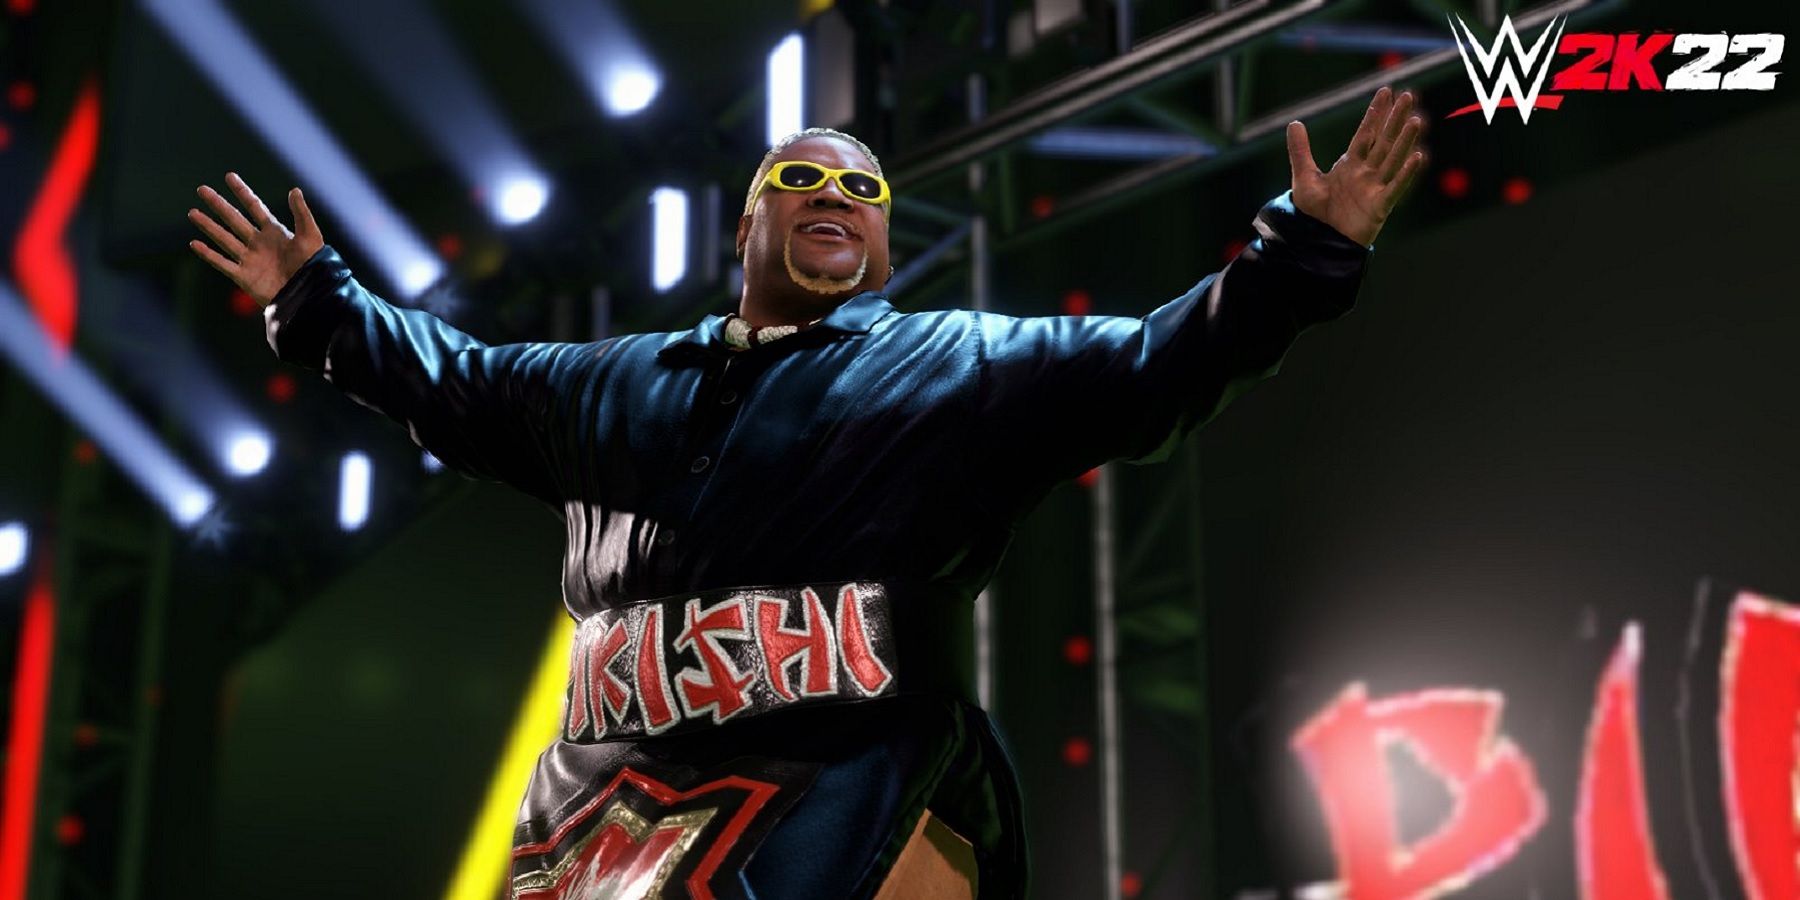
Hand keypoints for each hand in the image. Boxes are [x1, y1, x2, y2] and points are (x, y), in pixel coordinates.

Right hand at [187, 172, 324, 306]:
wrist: (309, 295)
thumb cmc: (314, 266)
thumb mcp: (310, 236)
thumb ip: (302, 214)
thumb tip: (294, 189)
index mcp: (275, 232)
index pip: (254, 207)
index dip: (242, 191)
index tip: (229, 176)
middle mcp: (259, 243)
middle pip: (234, 219)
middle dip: (218, 204)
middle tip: (202, 189)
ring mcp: (250, 259)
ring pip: (224, 238)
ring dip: (208, 226)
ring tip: (192, 213)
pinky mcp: (244, 277)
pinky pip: (222, 263)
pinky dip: (208, 254)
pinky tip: (194, 243)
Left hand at [1285, 87, 1425, 245]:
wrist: (1318, 241)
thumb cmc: (1314, 212)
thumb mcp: (1304, 177)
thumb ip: (1300, 151)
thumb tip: (1294, 123)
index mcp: (1351, 164)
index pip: (1366, 133)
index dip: (1376, 113)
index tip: (1387, 91)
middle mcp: (1366, 172)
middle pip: (1384, 141)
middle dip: (1396, 119)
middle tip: (1409, 95)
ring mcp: (1375, 187)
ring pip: (1393, 159)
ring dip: (1405, 140)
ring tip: (1417, 119)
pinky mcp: (1380, 206)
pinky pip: (1396, 187)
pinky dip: (1406, 173)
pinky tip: (1417, 157)